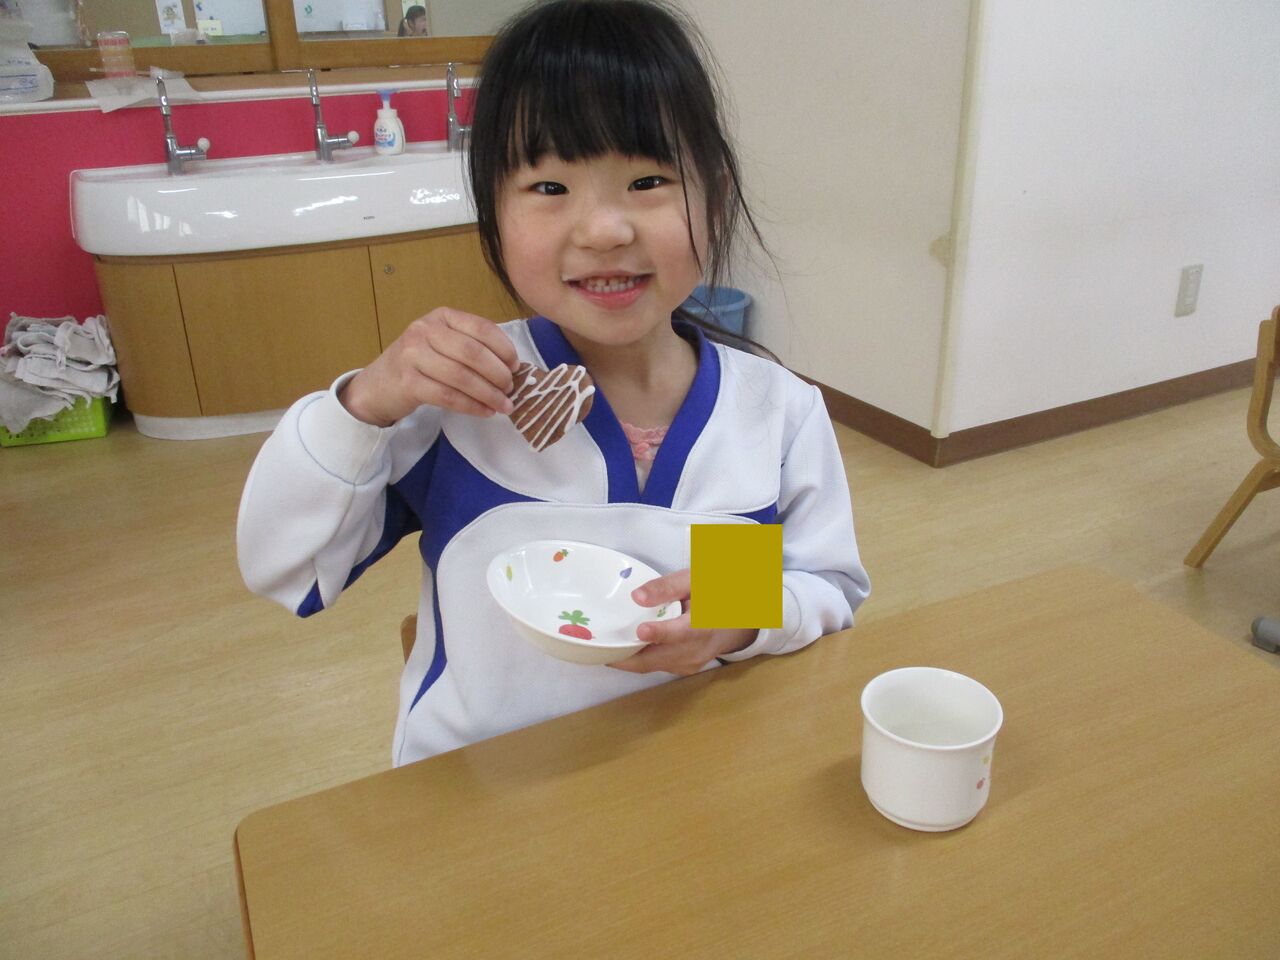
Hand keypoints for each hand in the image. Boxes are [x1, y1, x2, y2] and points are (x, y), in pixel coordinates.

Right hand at [339, 307, 519, 425]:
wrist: (378, 386)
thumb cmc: (420, 364)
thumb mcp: (443, 344)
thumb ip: (472, 348)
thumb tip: (512, 367)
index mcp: (441, 316)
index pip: (481, 328)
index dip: (504, 348)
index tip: (516, 366)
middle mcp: (424, 331)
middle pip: (472, 352)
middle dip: (498, 373)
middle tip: (511, 389)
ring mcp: (413, 356)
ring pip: (461, 376)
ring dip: (488, 393)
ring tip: (503, 405)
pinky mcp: (408, 383)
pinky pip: (448, 396)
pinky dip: (471, 406)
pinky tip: (485, 412)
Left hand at [608, 568, 756, 675]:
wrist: (738, 619)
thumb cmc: (714, 593)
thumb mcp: (695, 580)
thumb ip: (668, 586)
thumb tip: (637, 596)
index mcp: (705, 623)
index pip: (683, 632)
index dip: (661, 634)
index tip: (641, 631)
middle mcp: (698, 649)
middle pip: (659, 658)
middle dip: (628, 657)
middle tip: (600, 648)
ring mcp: (690, 663)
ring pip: (654, 665)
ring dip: (629, 660)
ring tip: (604, 648)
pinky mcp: (684, 669)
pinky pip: (656, 666)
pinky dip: (638, 660)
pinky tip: (623, 649)